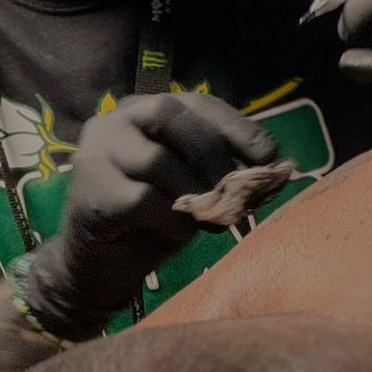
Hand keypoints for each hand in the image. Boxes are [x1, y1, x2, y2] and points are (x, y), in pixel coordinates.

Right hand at [23, 93, 277, 338]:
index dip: (237, 126)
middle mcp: (116, 120)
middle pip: (171, 115)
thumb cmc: (152, 222)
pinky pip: (142, 199)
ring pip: (158, 159)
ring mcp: (97, 153)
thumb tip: (280, 166)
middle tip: (236, 189)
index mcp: (145, 109)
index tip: (270, 155)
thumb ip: (225, 171)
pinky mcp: (91, 193)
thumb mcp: (196, 189)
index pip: (197, 102)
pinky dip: (172, 219)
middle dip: (213, 152)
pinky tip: (179, 233)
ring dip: (195, 192)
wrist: (97, 269)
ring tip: (211, 219)